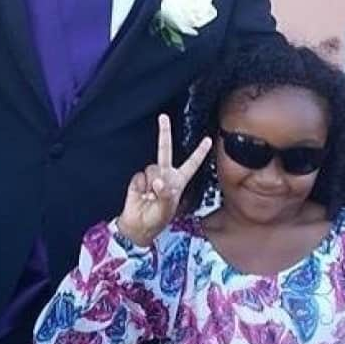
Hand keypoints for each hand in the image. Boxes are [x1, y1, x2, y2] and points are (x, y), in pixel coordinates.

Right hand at [116, 115, 211, 247]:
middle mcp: (165, 175)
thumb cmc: (156, 220)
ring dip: (150, 184)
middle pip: (165, 151)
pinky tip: (141, 196)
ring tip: (150, 198)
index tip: (208, 139)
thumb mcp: (167, 210)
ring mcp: (151, 176)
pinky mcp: (138, 179)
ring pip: (151, 168)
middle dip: (164, 133)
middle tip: (163, 117)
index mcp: (178, 182)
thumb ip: (166, 195)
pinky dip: (140, 187)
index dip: (199, 152)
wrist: (137, 226)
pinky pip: (139, 177)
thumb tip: (158, 181)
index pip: (191, 164)